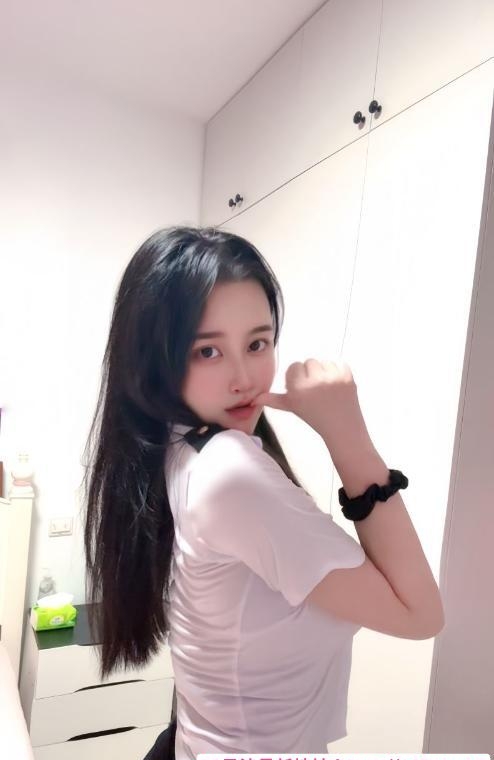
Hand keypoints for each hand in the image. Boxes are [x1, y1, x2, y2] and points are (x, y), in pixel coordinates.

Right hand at [254, 358, 372, 451]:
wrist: (342, 427)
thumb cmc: (314, 416)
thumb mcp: (292, 408)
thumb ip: (274, 400)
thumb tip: (254, 398)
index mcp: (298, 390)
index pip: (294, 366)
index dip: (298, 377)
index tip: (303, 389)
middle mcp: (314, 382)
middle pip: (309, 361)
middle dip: (311, 373)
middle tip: (316, 389)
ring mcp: (333, 378)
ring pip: (323, 361)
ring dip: (324, 371)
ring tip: (326, 387)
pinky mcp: (347, 376)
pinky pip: (339, 362)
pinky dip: (338, 371)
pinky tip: (336, 385)